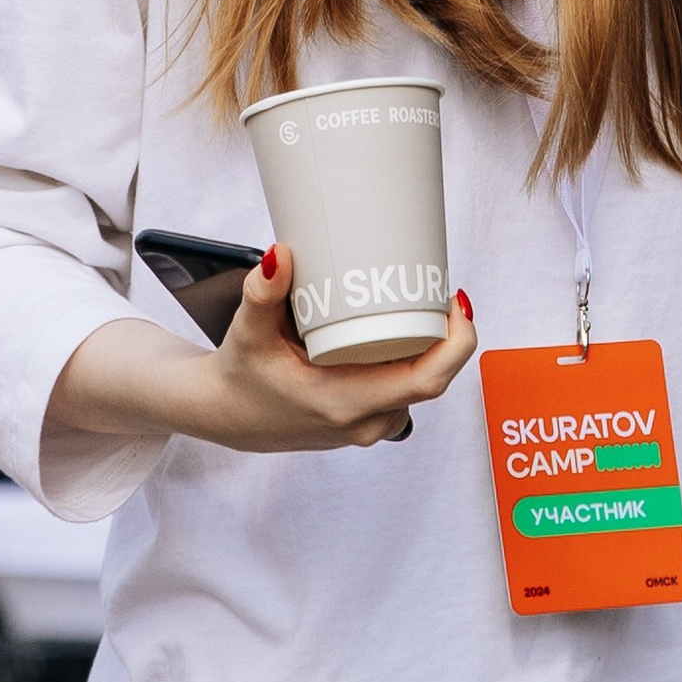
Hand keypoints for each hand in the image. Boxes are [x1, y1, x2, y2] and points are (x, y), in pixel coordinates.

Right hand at [50, 250, 478, 456]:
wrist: (226, 415)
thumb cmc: (240, 376)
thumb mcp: (248, 333)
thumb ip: (261, 294)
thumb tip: (279, 254)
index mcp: (345, 403)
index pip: (427, 380)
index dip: (455, 342)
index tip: (456, 302)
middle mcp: (364, 421)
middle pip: (430, 377)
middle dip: (443, 333)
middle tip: (436, 286)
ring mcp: (367, 427)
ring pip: (418, 385)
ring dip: (428, 348)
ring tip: (424, 303)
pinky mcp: (364, 422)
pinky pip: (404, 391)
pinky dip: (411, 361)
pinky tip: (409, 332)